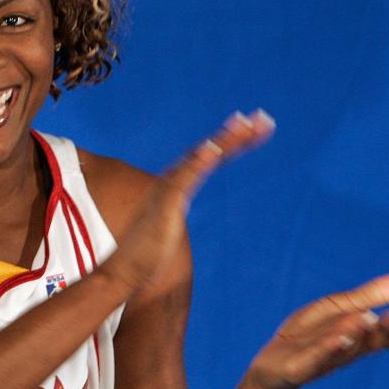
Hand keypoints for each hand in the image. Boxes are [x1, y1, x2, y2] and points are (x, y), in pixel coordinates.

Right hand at [100, 109, 275, 293]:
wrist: (124, 270)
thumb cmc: (145, 254)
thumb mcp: (166, 230)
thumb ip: (171, 219)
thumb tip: (174, 222)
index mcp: (177, 186)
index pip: (210, 158)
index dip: (232, 141)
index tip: (256, 127)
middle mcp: (173, 181)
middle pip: (209, 151)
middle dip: (237, 134)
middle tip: (264, 118)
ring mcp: (168, 190)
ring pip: (200, 158)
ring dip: (224, 140)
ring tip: (246, 123)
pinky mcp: (165, 204)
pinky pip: (184, 178)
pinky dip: (199, 161)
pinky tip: (214, 149)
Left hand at [246, 270, 388, 388]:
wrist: (271, 371)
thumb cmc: (307, 336)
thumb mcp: (337, 309)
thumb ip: (370, 295)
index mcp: (357, 336)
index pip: (387, 335)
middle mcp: (346, 350)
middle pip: (370, 341)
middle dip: (386, 331)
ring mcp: (323, 359)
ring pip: (344, 345)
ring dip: (356, 331)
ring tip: (369, 318)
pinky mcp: (301, 366)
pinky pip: (317, 355)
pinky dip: (329, 346)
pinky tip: (340, 337)